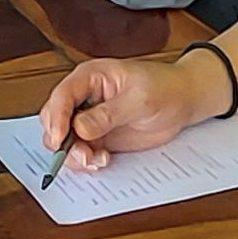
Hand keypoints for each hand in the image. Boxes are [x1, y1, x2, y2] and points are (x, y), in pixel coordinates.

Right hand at [38, 57, 218, 173]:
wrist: (183, 101)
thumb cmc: (164, 89)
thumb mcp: (139, 99)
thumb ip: (108, 114)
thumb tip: (80, 128)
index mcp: (90, 77)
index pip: (62, 96)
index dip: (57, 118)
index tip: (60, 139)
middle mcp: (84, 98)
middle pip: (54, 119)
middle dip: (61, 140)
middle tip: (81, 153)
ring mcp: (89, 119)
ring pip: (64, 140)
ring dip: (74, 154)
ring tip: (94, 160)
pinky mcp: (98, 137)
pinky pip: (81, 152)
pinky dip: (86, 161)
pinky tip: (102, 161)